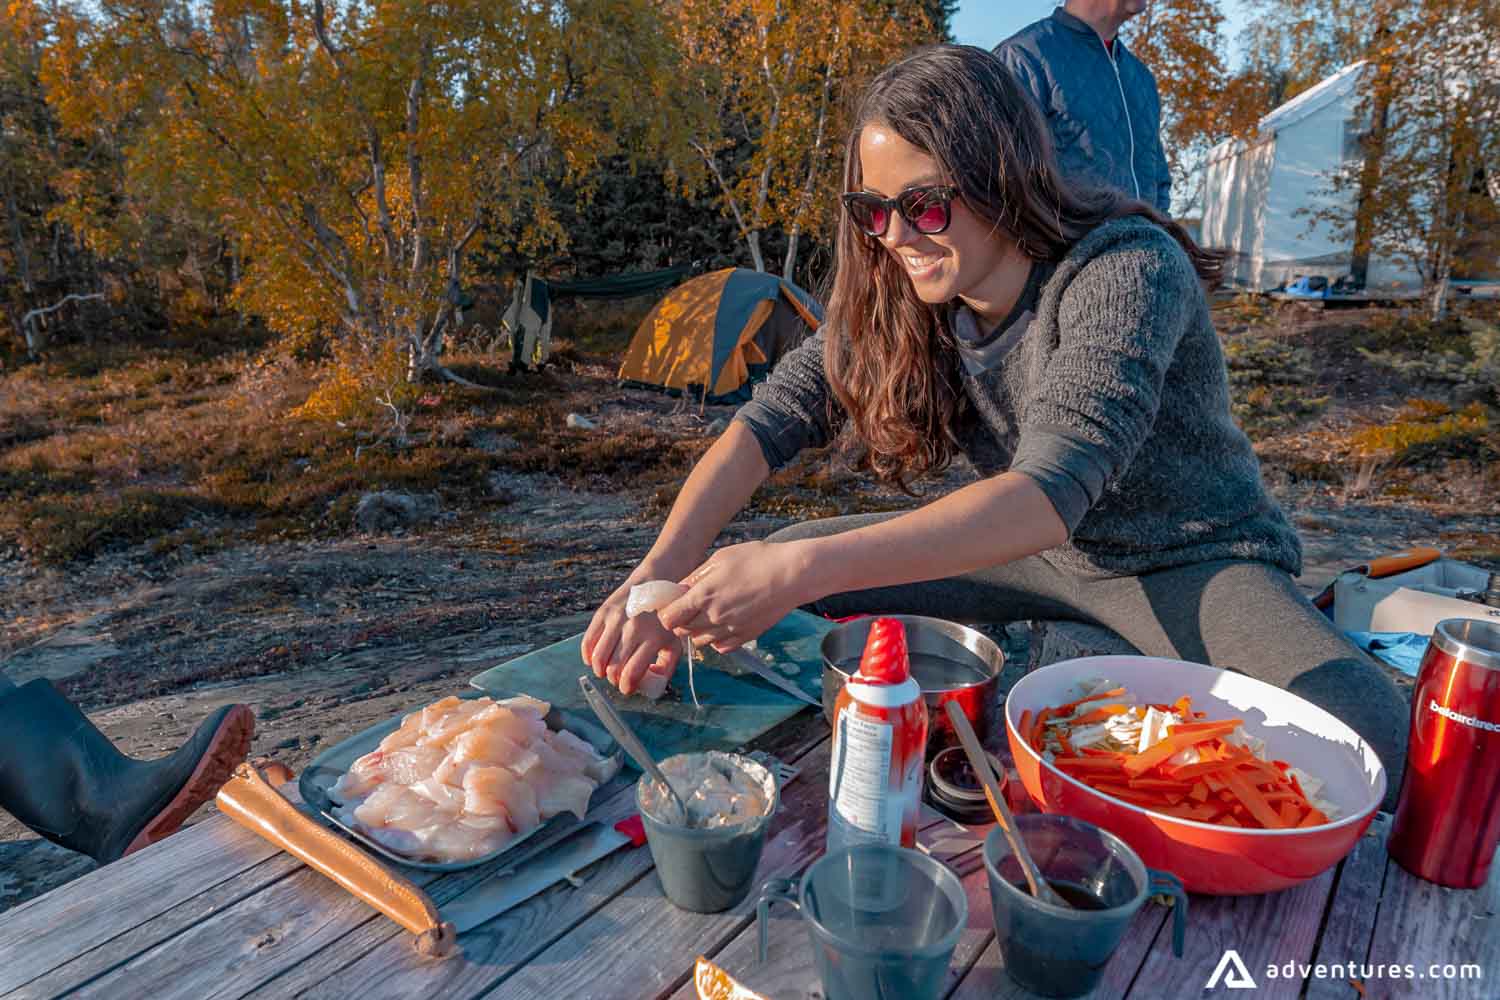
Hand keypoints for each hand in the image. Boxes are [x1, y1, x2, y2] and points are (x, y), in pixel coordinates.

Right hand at [581, 575, 683, 695]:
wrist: (654, 583)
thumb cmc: (665, 619)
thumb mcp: (674, 642)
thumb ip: (666, 667)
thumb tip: (650, 684)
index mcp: (653, 639)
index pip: (632, 673)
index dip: (626, 687)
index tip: (627, 688)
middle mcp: (634, 629)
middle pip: (613, 668)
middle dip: (613, 679)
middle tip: (617, 678)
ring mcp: (616, 620)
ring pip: (598, 657)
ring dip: (600, 670)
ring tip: (606, 670)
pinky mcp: (603, 613)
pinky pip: (587, 641)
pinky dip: (588, 655)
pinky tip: (595, 658)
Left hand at [657, 540, 818, 652]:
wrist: (792, 575)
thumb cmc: (757, 560)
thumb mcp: (721, 558)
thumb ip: (696, 576)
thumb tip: (680, 588)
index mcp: (704, 595)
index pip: (669, 618)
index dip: (667, 612)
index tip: (673, 604)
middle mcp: (714, 617)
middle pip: (682, 632)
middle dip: (681, 621)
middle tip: (691, 607)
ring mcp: (730, 630)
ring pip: (700, 642)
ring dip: (698, 631)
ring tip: (709, 614)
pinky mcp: (745, 637)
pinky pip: (721, 646)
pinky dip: (717, 639)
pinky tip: (725, 623)